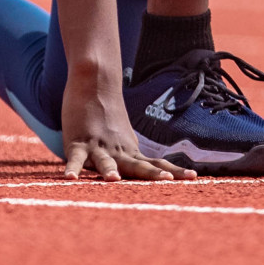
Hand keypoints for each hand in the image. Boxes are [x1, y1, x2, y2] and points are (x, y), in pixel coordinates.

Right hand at [60, 81, 195, 181]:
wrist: (95, 82)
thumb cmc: (108, 114)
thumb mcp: (123, 138)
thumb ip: (131, 156)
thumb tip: (145, 169)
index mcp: (131, 151)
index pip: (156, 164)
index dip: (173, 172)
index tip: (194, 178)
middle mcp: (118, 150)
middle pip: (137, 165)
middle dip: (151, 175)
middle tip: (167, 182)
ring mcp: (98, 146)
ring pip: (105, 161)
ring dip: (109, 170)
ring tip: (113, 180)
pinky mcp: (78, 142)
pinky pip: (74, 158)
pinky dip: (72, 168)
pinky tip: (69, 178)